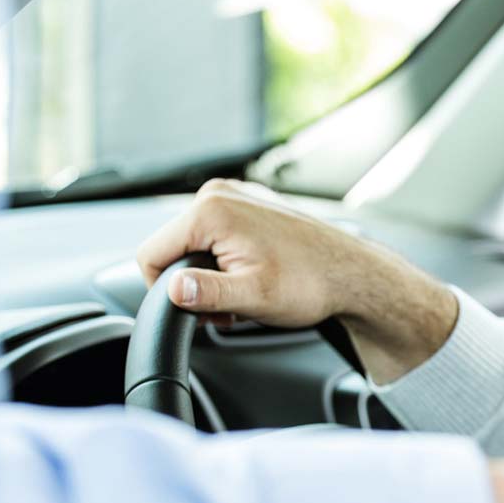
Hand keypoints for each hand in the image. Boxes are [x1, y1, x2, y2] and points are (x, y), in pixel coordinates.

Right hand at [136, 178, 356, 326]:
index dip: (165, 290)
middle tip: (229, 305)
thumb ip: (207, 293)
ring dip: (211, 274)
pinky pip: (217, 235)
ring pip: (194, 243)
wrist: (352, 274)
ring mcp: (235, 195)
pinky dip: (227, 260)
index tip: (197, 309)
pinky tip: (253, 275)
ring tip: (245, 292)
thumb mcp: (253, 296)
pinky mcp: (249, 204)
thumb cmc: (311, 283)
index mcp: (211, 210)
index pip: (150, 253)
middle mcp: (218, 194)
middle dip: (193, 283)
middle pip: (173, 247)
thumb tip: (174, 289)